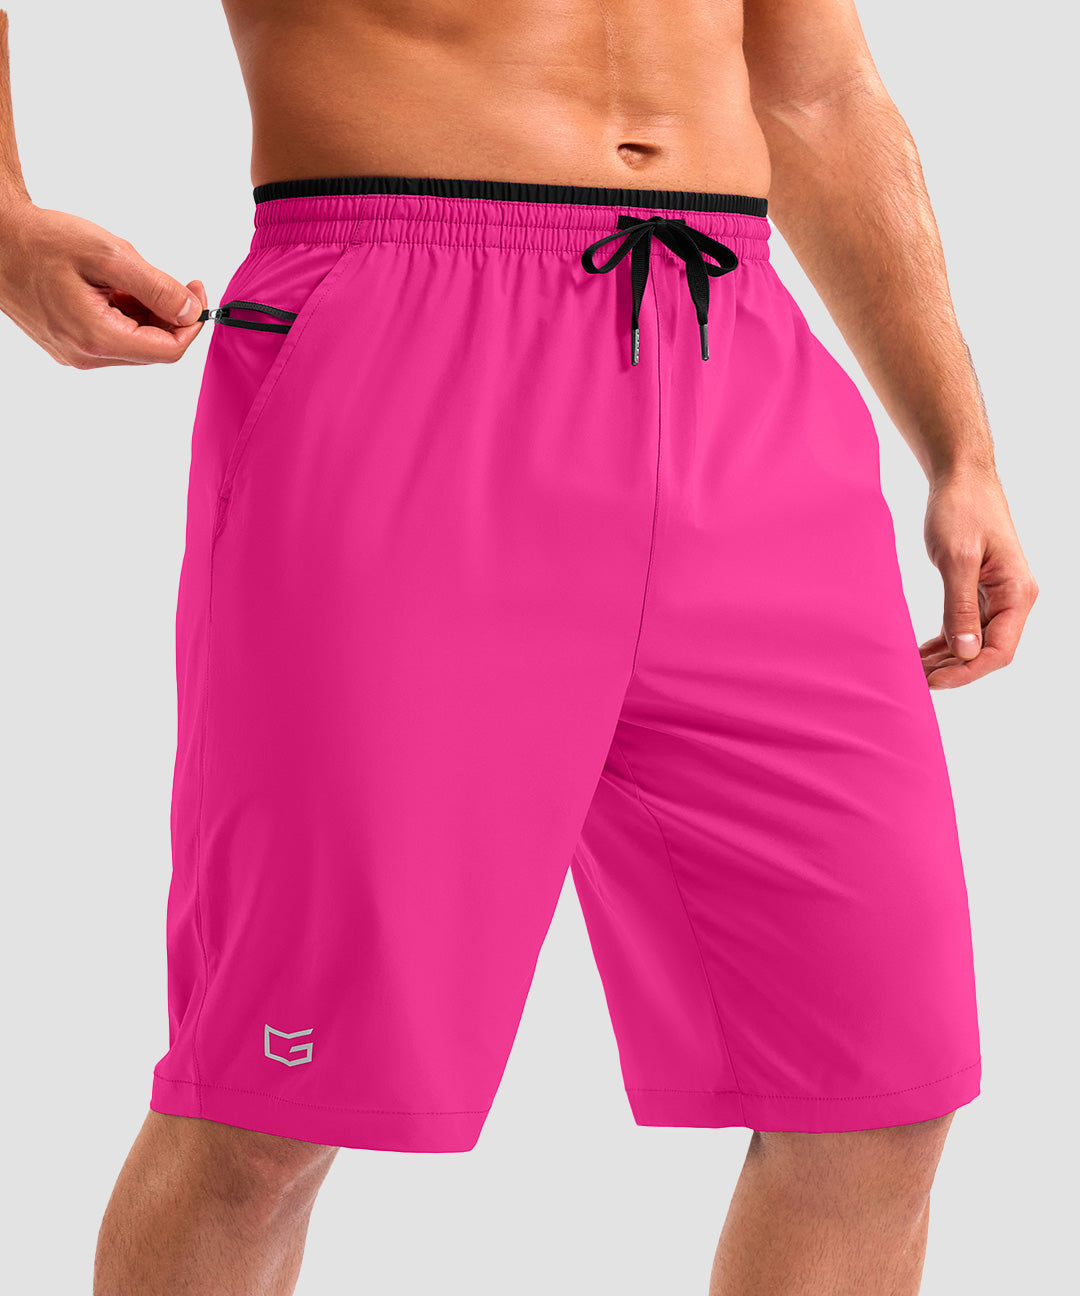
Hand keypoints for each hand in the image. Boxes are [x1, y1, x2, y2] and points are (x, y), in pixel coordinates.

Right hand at [0, 199, 206, 367]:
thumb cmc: (42, 241)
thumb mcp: (109, 255)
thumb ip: (156, 287)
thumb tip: (190, 311)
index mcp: (98, 337)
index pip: (169, 350)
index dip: (191, 323)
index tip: (195, 291)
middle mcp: (87, 355)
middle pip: (154, 348)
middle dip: (168, 315)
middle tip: (166, 279)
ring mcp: (77, 353)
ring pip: (136, 343)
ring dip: (146, 313)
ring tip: (126, 278)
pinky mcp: (71, 344)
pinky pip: (115, 337)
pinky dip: (126, 314)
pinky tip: (113, 288)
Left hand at [919, 468, 1037, 687]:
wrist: (961, 478)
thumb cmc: (961, 509)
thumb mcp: (956, 558)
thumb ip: (959, 606)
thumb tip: (965, 650)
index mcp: (1017, 592)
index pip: (1000, 650)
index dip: (968, 671)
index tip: (934, 682)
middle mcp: (1014, 598)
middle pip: (988, 651)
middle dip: (954, 670)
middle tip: (916, 681)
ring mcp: (998, 595)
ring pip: (975, 641)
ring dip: (947, 659)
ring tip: (914, 672)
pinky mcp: (980, 589)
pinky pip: (965, 625)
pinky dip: (945, 642)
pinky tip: (922, 654)